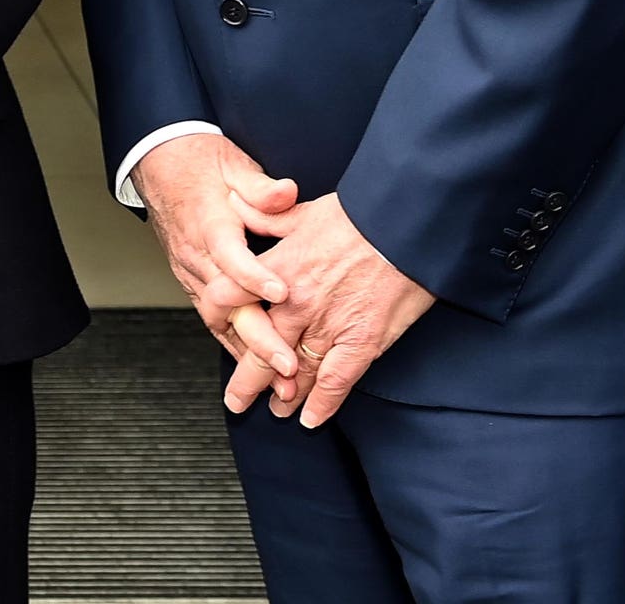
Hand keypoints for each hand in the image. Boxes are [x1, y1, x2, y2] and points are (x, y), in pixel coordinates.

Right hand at [132, 133, 304, 399]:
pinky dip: (235, 345)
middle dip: (259, 339)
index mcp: (209, 224)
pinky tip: (256, 365)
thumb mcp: (233, 165)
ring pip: (220, 320)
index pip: (230, 257)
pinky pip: (214, 319)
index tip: (282, 293)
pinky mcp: (193, 281)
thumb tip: (285, 192)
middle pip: (227, 305)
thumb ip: (260, 187)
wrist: (160, 165)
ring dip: (250, 353)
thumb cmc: (200, 164)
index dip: (255, 278)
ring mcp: (192, 272)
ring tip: (278, 380)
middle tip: (287, 365)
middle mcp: (198, 255)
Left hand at [241, 191, 436, 426]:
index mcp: (277, 270)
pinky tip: (312, 420)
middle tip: (238, 400)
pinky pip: (335, 382)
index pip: (228, 299)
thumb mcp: (300, 209)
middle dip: (247, 380)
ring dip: (283, 396)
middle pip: (259, 349)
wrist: (406, 227)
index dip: (218, 315)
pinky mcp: (362, 343)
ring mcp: (329, 327)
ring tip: (276, 411)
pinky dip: (322, 405)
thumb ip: (264, 215)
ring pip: (295, 373)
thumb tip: (232, 202)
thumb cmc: (358, 215)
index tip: (218, 327)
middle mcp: (297, 304)